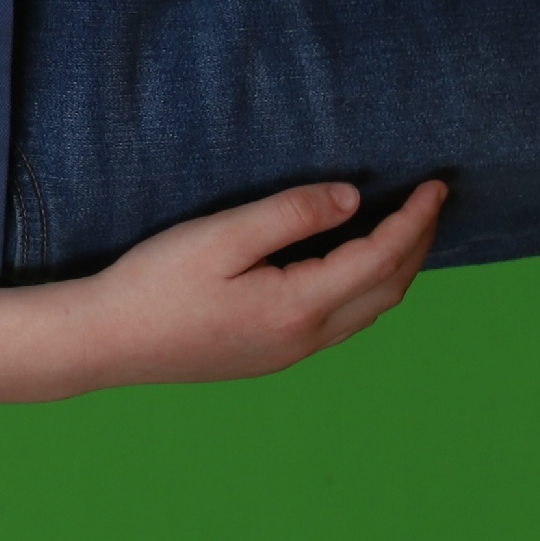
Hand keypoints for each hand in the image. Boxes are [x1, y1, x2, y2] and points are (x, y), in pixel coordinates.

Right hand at [62, 178, 446, 389]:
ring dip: (397, 269)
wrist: (103, 343)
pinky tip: (354, 268)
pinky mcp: (270, 356)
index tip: (436, 184)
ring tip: (406, 230)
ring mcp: (289, 353)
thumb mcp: (219, 237)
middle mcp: (305, 338)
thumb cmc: (153, 284)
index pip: (381, 256)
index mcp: (298, 306)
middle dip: (418, 243)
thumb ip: (288, 215)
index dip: (415, 219)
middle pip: (388, 289)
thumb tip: (351, 198)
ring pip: (368, 311)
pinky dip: (367, 288)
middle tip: (431, 201)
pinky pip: (342, 321)